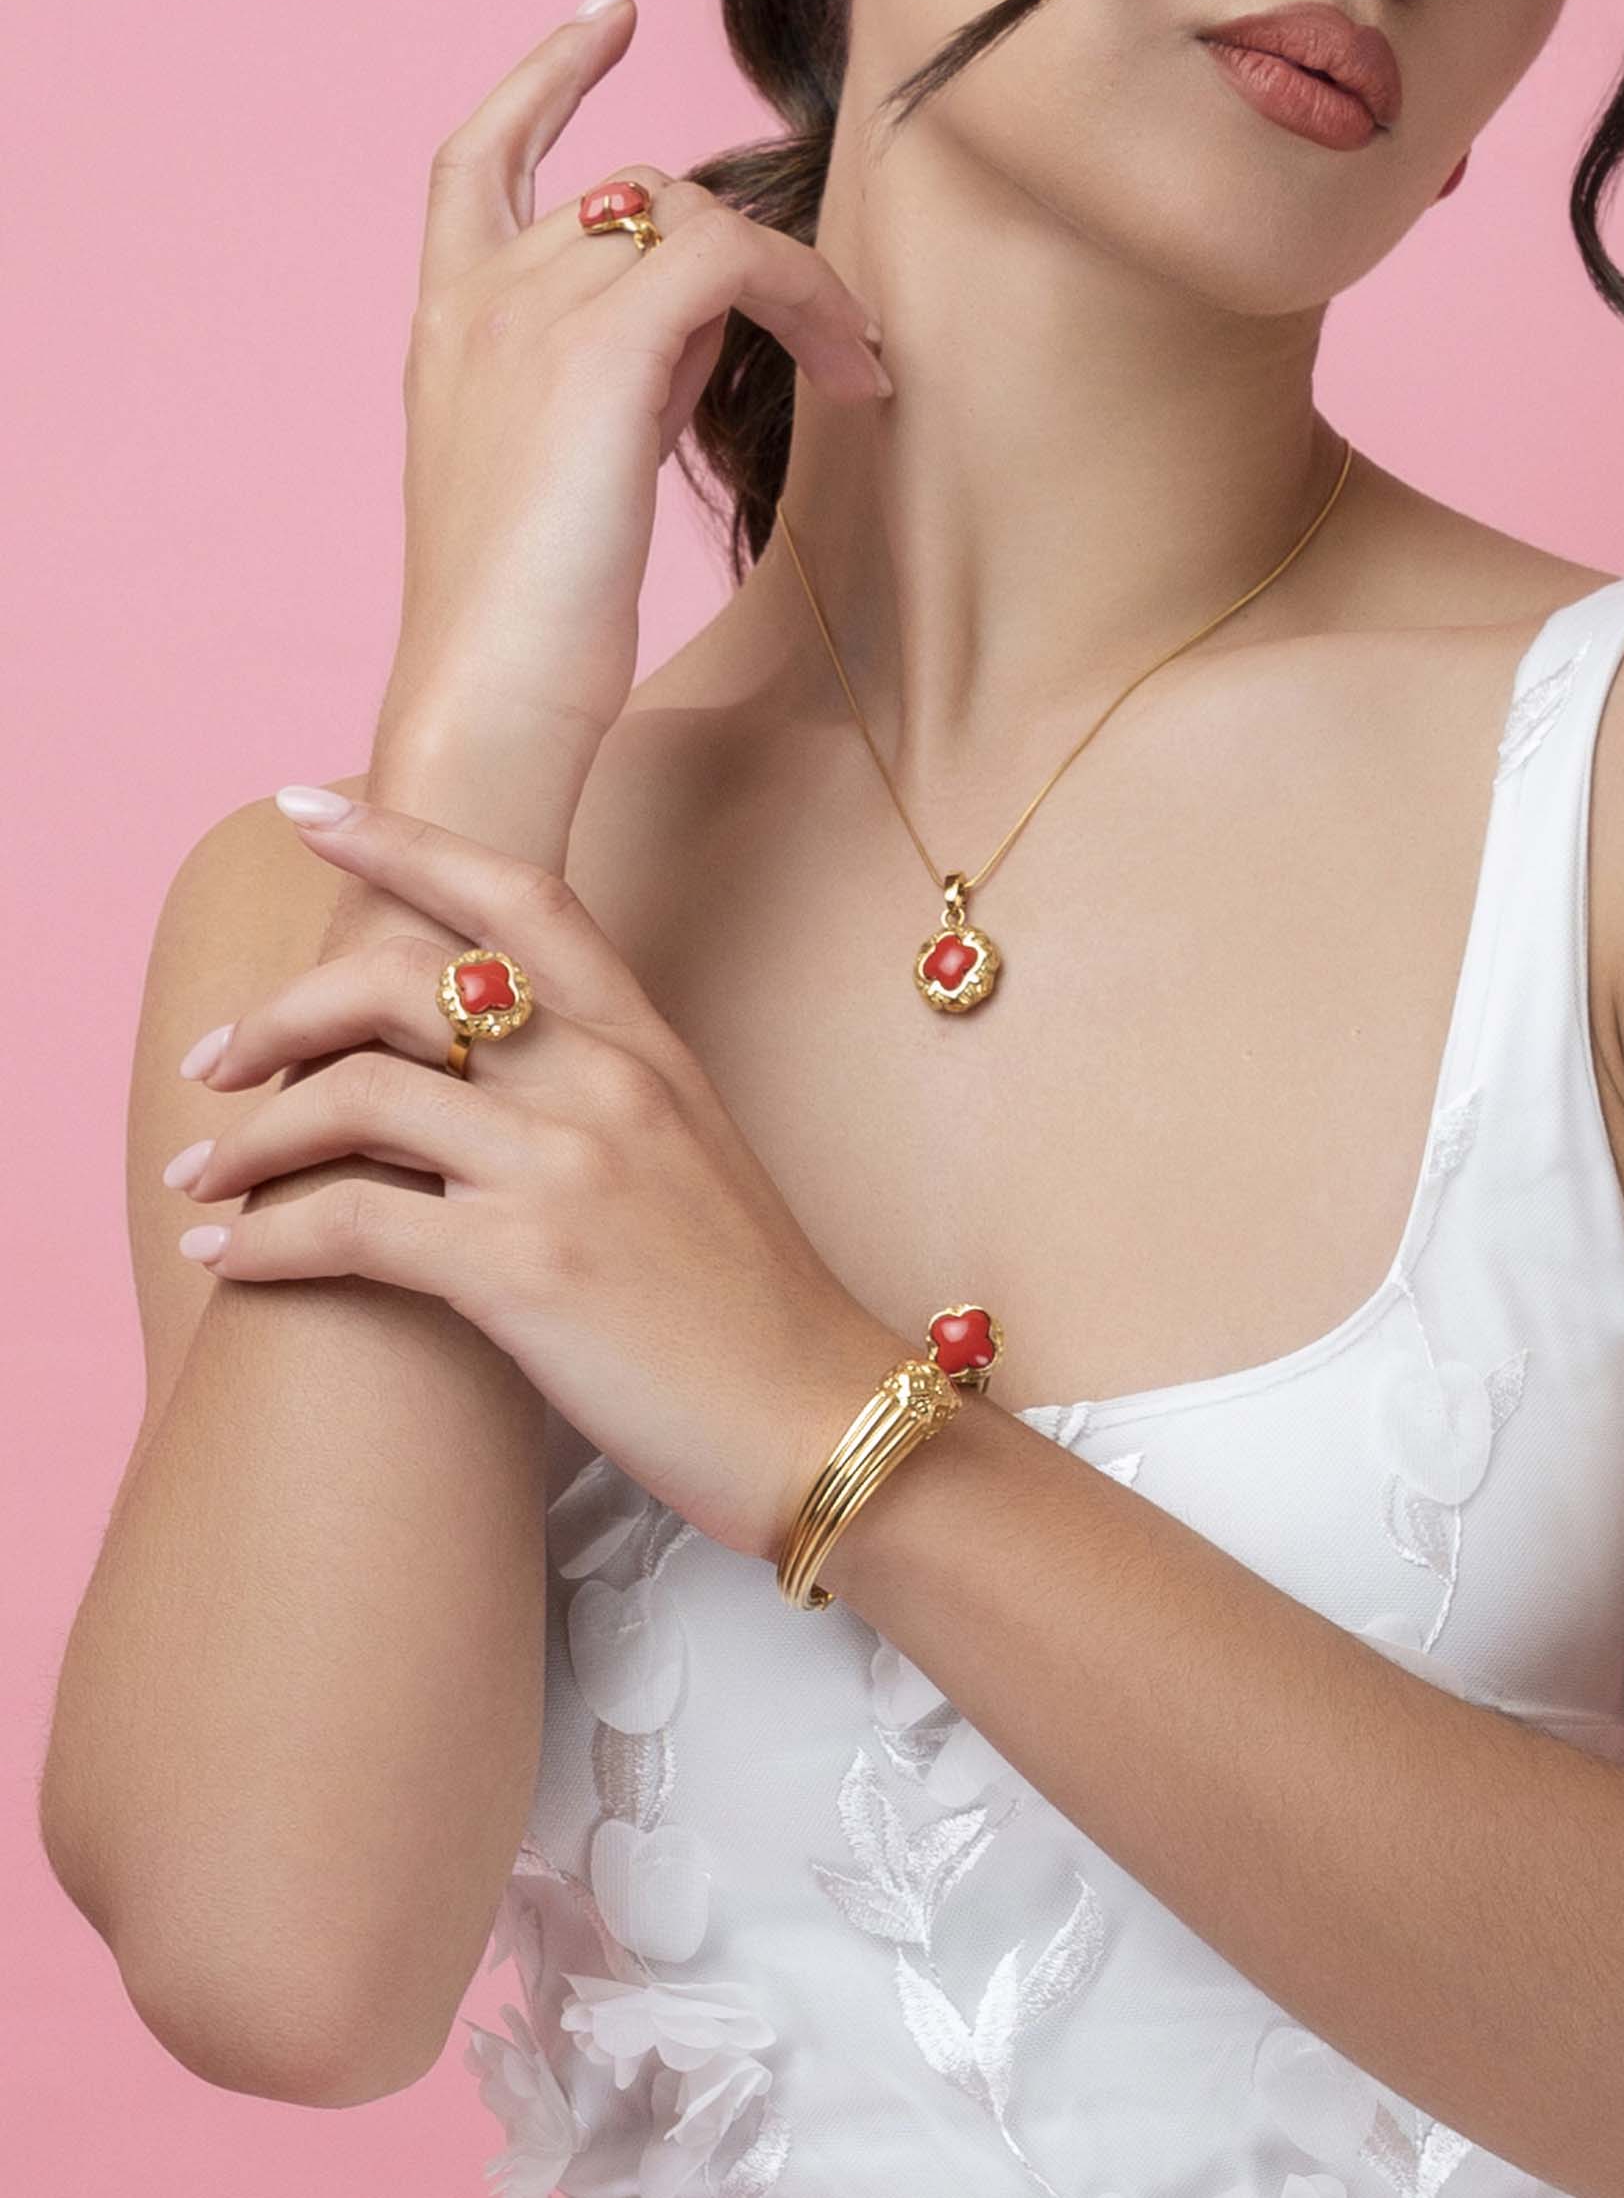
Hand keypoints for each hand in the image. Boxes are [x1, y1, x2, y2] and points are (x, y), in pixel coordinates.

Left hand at [170, 791, 917, 1566]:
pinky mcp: (525, 1270)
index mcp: (646, 1042)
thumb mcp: (685, 1154)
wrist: (819, 1417)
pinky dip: (266, 1239)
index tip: (308, 812)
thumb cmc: (744, 1306)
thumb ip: (593, 1094)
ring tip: (199, 1175)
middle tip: (217, 1061)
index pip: (519, 895)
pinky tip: (228, 1263)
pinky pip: (351, 1224)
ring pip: (357, 1097)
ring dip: (249, 1136)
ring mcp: (566, 1168)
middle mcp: (606, 1079)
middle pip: (405, 978)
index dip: (405, 840)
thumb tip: (472, 1080)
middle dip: (282, 1011)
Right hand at [383, 0, 889, 770]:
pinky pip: (733, 257)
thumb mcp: (561, 471)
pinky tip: (857, 369)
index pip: (477, 153)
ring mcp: (528, 314)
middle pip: (635, 196)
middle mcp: (475, 299)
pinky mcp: (599, 349)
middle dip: (732, 253)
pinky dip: (810, 296)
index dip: (546, 70)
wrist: (485, 702)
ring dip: (796, 283)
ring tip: (855, 367)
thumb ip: (612, 375)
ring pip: (693, 220)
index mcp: (442, 324)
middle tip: (821, 337)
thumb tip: (699, 321)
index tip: (613, 6)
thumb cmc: (528, 624)